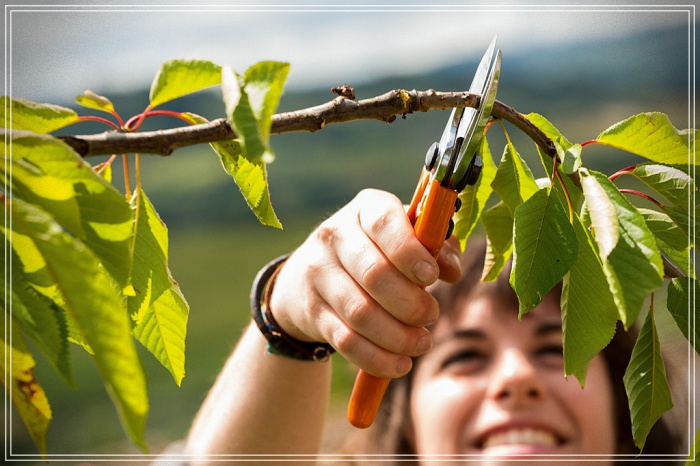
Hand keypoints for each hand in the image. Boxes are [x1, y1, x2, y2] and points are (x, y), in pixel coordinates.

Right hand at [268, 189, 461, 377]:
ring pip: (361, 313)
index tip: (431, 277)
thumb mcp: (402, 238)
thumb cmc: (375, 252)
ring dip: (398, 336)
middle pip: (375, 274)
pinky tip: (399, 363)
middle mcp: (334, 236)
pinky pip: (345, 341)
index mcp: (364, 209)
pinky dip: (377, 358)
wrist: (307, 277)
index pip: (385, 224)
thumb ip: (435, 247)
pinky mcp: (311, 311)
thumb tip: (452, 270)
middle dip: (411, 303)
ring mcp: (317, 273)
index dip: (411, 253)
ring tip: (421, 343)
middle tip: (431, 315)